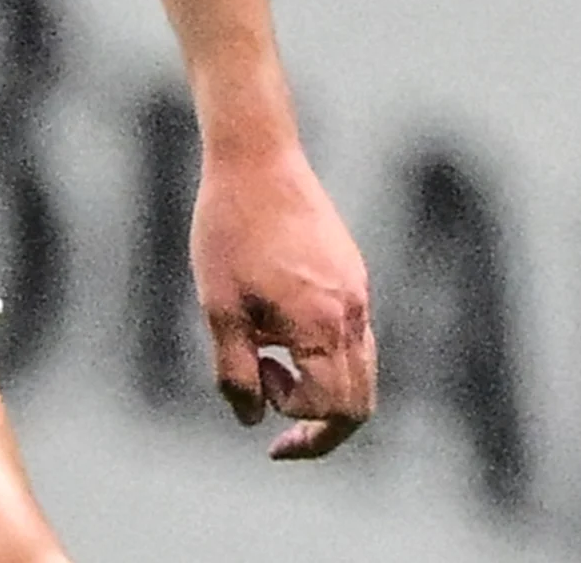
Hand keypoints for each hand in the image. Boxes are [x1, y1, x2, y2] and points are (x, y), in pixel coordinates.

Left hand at [192, 141, 375, 457]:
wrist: (256, 156)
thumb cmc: (229, 228)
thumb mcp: (218, 307)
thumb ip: (235, 371)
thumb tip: (250, 420)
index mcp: (323, 323)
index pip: (335, 410)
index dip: (295, 420)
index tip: (256, 384)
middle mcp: (353, 311)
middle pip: (360, 402)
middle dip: (319, 424)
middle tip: (274, 422)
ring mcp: (358, 291)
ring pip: (361, 371)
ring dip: (322, 388)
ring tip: (269, 366)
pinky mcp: (352, 274)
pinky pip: (353, 336)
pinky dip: (324, 355)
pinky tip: (277, 329)